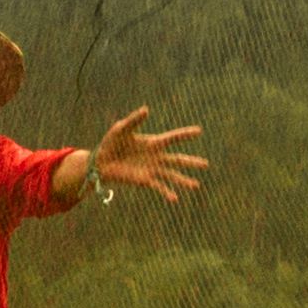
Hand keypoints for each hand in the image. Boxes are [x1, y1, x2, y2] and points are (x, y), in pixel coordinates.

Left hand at [91, 107, 207, 204]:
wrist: (101, 162)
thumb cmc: (111, 142)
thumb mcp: (122, 128)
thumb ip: (135, 120)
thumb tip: (146, 109)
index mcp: (153, 142)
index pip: (173, 138)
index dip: (185, 134)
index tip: (199, 131)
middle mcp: (156, 157)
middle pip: (178, 159)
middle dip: (192, 162)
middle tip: (206, 164)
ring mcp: (152, 170)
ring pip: (172, 175)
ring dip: (184, 181)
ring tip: (196, 186)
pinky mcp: (145, 180)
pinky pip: (159, 186)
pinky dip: (167, 192)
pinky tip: (175, 198)